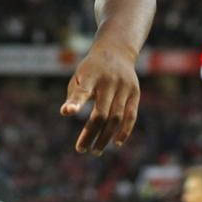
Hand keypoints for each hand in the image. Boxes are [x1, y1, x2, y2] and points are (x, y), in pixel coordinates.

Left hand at [59, 39, 140, 154]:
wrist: (116, 51)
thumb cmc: (91, 69)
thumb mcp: (79, 76)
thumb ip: (74, 94)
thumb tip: (66, 112)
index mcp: (91, 75)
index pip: (83, 90)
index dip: (75, 102)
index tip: (66, 111)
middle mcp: (109, 81)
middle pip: (101, 113)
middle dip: (90, 133)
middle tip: (81, 149)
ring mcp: (124, 87)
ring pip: (116, 118)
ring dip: (105, 137)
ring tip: (95, 150)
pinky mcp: (135, 93)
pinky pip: (131, 116)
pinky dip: (124, 131)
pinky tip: (116, 143)